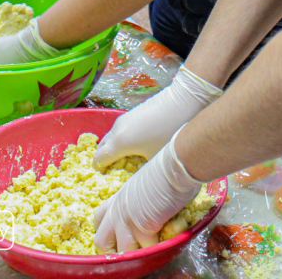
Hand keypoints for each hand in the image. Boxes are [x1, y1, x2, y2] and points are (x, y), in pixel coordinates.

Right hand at [93, 67, 221, 169]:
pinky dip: (122, 138)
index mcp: (119, 142)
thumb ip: (141, 170)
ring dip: (114, 147)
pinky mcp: (132, 112)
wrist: (184, 102)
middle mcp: (117, 129)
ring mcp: (124, 118)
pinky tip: (137, 145)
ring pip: (112, 136)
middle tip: (117, 170)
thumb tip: (136, 177)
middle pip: (102, 146)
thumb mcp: (155, 159)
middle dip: (105, 159)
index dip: (100, 170)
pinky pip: (120, 129)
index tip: (108, 179)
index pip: (98, 159)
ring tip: (128, 158)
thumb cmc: (169, 134)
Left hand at [94, 133, 202, 252]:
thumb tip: (154, 210)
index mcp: (120, 196)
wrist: (176, 163)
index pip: (100, 218)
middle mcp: (119, 208)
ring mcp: (128, 219)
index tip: (117, 238)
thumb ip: (143, 199)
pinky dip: (155, 251)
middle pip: (101, 241)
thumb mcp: (148, 183)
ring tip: (147, 253)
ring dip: (133, 256)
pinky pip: (146, 249)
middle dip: (112, 252)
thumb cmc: (169, 167)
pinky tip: (164, 245)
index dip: (106, 232)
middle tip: (129, 253)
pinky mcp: (142, 227)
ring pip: (120, 252)